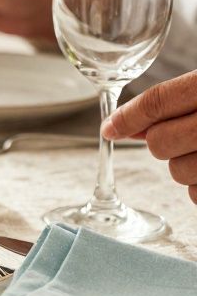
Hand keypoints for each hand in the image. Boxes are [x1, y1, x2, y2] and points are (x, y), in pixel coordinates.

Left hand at [102, 71, 196, 204]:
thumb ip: (172, 102)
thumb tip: (120, 123)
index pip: (157, 101)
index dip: (127, 117)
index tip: (108, 129)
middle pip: (158, 141)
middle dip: (159, 142)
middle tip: (183, 135)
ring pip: (177, 172)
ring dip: (184, 164)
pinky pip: (196, 194)